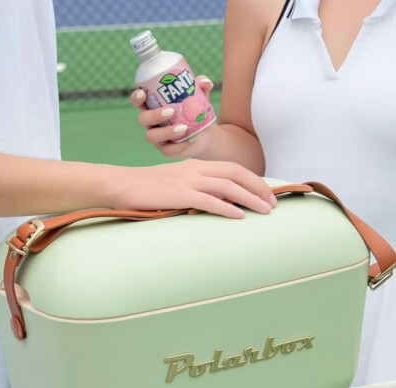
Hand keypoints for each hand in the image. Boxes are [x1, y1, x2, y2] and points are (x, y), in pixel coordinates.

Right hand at [102, 159, 277, 218]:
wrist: (121, 184)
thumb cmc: (147, 186)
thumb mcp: (175, 181)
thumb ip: (195, 186)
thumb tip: (215, 200)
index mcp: (196, 164)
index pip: (233, 168)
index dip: (254, 180)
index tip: (268, 193)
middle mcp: (196, 169)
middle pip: (236, 174)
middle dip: (259, 188)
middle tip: (274, 203)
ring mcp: (188, 181)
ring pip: (228, 187)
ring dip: (250, 199)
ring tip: (266, 211)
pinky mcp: (179, 194)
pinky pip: (209, 201)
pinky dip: (227, 208)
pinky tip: (239, 216)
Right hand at [131, 76, 214, 158]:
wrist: (205, 134)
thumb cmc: (196, 111)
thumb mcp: (200, 97)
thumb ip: (201, 86)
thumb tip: (206, 82)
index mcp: (153, 107)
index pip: (138, 102)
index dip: (136, 97)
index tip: (143, 93)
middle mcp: (151, 123)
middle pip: (143, 119)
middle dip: (154, 115)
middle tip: (170, 111)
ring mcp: (158, 138)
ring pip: (152, 136)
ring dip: (166, 132)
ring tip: (183, 128)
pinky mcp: (167, 150)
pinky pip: (169, 150)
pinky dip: (181, 145)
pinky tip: (192, 139)